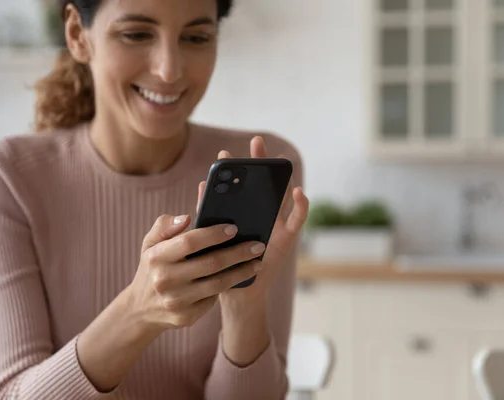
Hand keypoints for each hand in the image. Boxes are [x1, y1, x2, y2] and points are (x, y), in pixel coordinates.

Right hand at [126, 214, 268, 330]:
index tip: (234, 228)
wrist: (140, 309)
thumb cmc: (152, 267)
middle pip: (210, 263)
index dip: (213, 234)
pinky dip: (229, 287)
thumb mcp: (150, 243)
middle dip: (238, 253)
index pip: (189, 242)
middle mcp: (164, 280)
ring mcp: (175, 301)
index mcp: (156, 257)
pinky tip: (241, 277)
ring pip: (218, 284)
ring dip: (242, 272)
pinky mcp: (186, 317)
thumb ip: (165, 225)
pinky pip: (213, 299)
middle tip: (258, 245)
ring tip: (258, 262)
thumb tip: (186, 218)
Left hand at [196, 136, 308, 310]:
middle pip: (260, 185)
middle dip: (259, 163)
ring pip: (279, 196)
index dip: (232, 169)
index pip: (236, 186)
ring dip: (280, 178)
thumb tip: (202, 186)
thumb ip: (208, 214)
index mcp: (238, 213)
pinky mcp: (287, 238)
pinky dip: (301, 205)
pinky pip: (297, 219)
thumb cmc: (220, 265)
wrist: (235, 292)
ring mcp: (273, 224)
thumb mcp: (210, 238)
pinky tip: (298, 191)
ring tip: (279, 161)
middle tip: (256, 142)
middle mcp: (257, 215)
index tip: (224, 152)